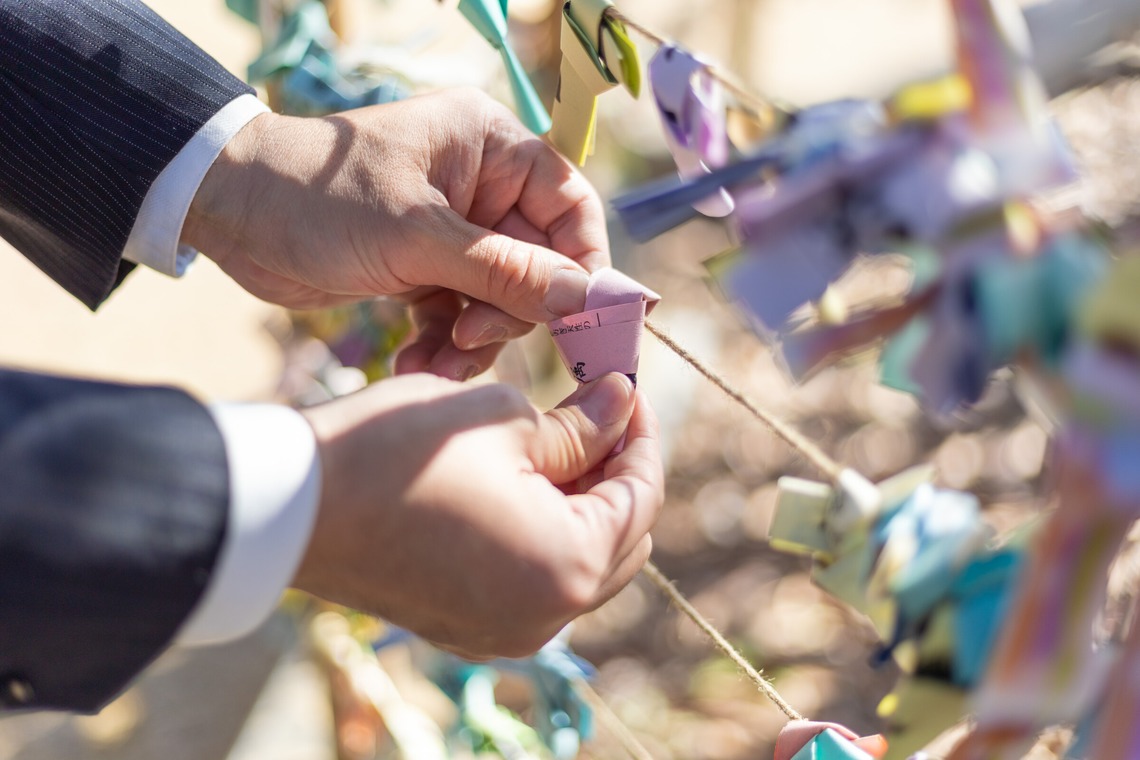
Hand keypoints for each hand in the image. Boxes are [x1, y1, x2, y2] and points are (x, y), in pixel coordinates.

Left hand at [183, 89, 609, 380]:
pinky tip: (412, 366)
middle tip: (471, 341)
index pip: (570, 205)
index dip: (583, 264)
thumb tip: (588, 299)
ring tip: (434, 365)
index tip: (581, 320)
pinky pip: (461, 316)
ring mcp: (453, 232)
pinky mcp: (425, 270)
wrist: (228, 216)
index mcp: (491, 146)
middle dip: (509, 312)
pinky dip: (443, 347)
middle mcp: (481, 185)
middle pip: (539, 264)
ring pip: (500, 300)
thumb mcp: (416, 237)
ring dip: (473, 341)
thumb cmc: (317, 197)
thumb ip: (506, 271)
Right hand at [292, 372, 662, 658]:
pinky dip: (543, 532)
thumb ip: (580, 424)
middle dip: (616, 472)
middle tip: (594, 410)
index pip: (641, 497)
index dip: (640, 434)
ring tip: (555, 438)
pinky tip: (518, 480)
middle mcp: (545, 616)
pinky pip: (535, 580)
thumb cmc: (396, 452)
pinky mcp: (468, 626)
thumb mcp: (503, 418)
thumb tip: (621, 406)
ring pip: (581, 563)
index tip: (626, 387)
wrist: (289, 507)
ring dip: (582, 503)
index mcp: (567, 566)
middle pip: (622, 539)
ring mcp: (505, 630)